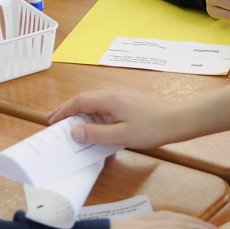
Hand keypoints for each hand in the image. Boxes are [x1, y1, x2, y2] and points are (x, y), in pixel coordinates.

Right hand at [49, 88, 181, 148]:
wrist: (178, 120)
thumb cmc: (152, 129)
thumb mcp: (121, 136)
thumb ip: (96, 134)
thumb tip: (74, 132)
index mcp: (110, 99)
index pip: (79, 102)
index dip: (63, 111)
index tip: (51, 121)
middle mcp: (114, 92)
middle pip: (85, 98)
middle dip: (67, 109)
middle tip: (53, 120)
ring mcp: (123, 94)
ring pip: (95, 100)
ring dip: (80, 109)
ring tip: (70, 121)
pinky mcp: (129, 99)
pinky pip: (104, 102)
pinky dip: (92, 110)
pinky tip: (93, 120)